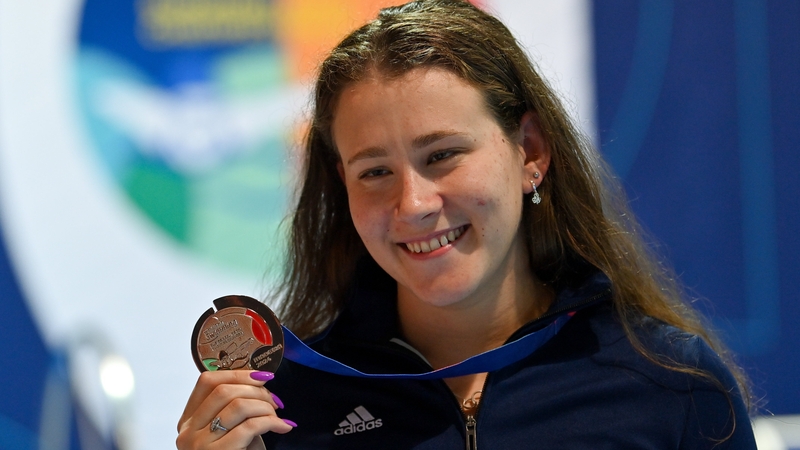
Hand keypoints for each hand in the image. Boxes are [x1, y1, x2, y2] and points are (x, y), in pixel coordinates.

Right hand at [176, 370, 294, 448]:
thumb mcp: (227, 431)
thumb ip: (233, 408)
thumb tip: (261, 380)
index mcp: (188, 421)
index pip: (207, 381)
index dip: (238, 373)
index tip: (262, 376)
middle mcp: (188, 432)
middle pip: (224, 391)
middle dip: (257, 390)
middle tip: (274, 401)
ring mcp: (200, 445)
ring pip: (238, 406)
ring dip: (266, 407)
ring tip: (277, 416)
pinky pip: (250, 427)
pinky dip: (272, 422)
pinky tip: (283, 426)